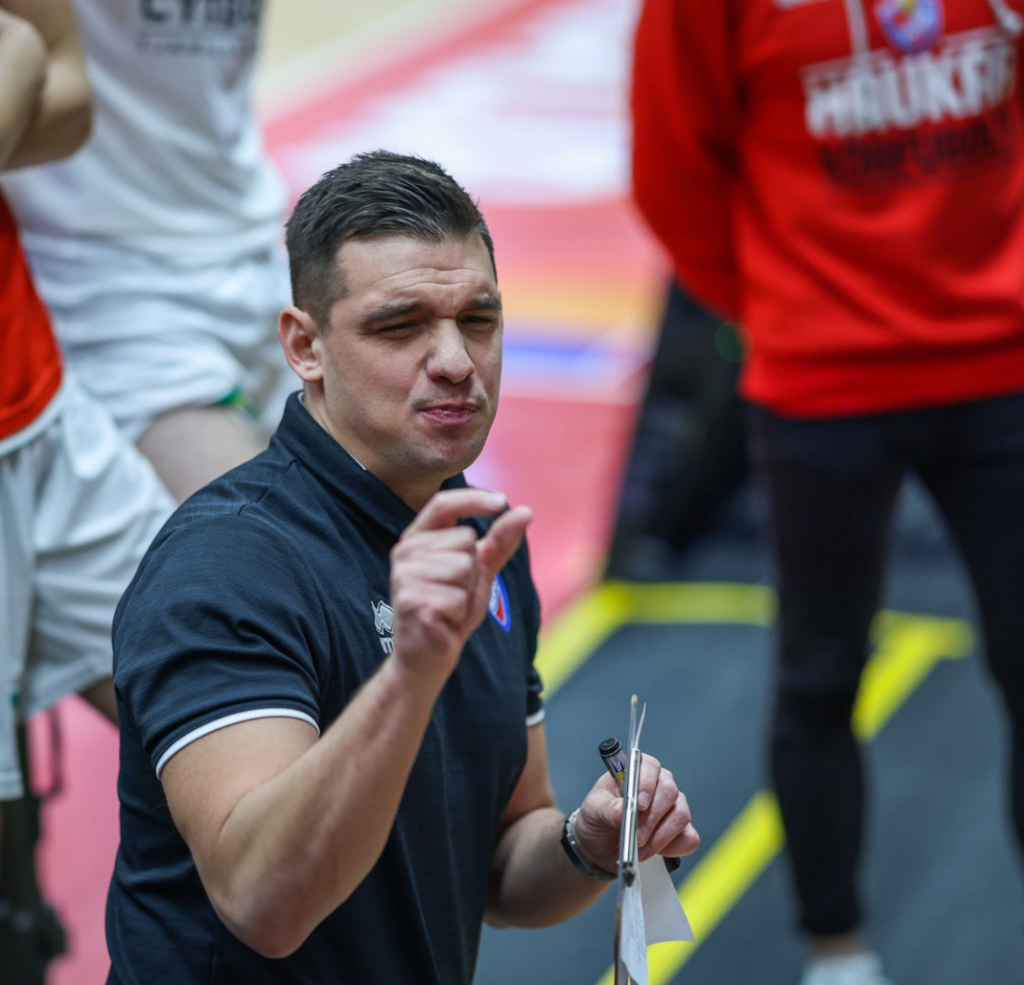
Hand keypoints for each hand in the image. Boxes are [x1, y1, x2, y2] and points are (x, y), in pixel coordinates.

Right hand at [389, 488, 532, 683]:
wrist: (429, 653)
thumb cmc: (452, 607)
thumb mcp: (480, 571)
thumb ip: (500, 541)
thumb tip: (526, 511)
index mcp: (419, 536)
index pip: (444, 503)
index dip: (473, 498)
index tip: (501, 502)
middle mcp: (405, 551)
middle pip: (464, 541)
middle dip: (472, 570)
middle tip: (455, 591)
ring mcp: (404, 576)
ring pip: (462, 568)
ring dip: (465, 593)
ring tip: (449, 605)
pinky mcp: (410, 601)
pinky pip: (456, 597)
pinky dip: (459, 612)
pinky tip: (443, 620)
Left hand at [572, 755, 698, 872]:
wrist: (601, 846)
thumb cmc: (598, 819)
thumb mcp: (593, 810)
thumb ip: (607, 808)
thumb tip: (621, 810)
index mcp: (637, 770)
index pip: (650, 767)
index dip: (647, 784)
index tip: (639, 804)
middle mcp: (660, 784)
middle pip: (669, 792)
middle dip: (652, 817)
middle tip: (636, 836)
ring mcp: (674, 806)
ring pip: (681, 815)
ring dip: (660, 836)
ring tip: (640, 849)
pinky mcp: (682, 831)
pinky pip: (689, 837)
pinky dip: (673, 848)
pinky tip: (654, 851)